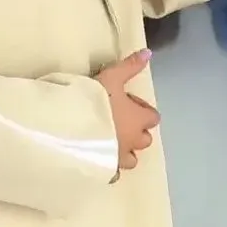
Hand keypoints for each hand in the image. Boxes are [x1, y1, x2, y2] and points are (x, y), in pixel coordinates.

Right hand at [96, 49, 159, 174]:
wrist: (73, 125)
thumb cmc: (96, 100)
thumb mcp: (112, 77)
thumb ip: (130, 67)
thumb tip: (148, 53)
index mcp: (138, 119)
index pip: (152, 118)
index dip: (143, 111)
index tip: (128, 104)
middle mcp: (133, 141)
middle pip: (145, 140)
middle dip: (137, 133)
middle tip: (119, 122)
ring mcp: (120, 157)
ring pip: (132, 159)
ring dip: (126, 151)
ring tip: (110, 142)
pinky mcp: (106, 168)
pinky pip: (113, 173)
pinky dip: (111, 168)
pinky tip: (101, 160)